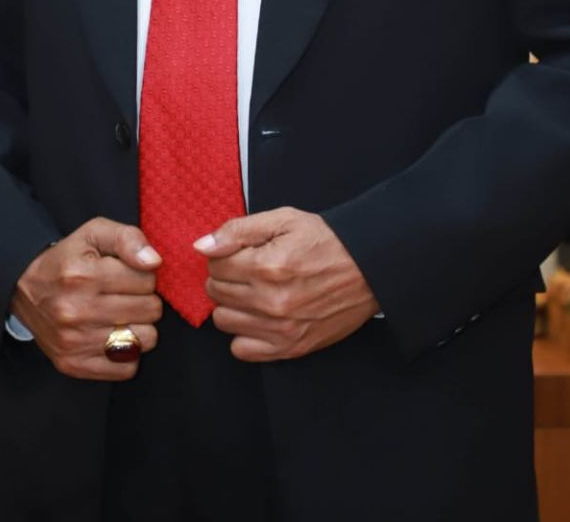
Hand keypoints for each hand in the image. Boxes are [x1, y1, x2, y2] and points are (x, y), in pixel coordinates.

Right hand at [10, 217, 162, 379]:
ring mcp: (74, 342)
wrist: (22, 289)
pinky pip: (126, 368)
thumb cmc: (67, 259)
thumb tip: (154, 262)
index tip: (129, 275)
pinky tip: (114, 336)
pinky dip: (127, 354)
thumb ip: (128, 238)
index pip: (148, 281)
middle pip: (150, 311)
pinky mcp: (73, 365)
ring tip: (122, 316)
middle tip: (126, 295)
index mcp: (84, 276)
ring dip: (140, 327)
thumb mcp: (94, 233)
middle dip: (145, 300)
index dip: (145, 275)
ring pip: (143, 341)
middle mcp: (77, 311)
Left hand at [195, 206, 378, 361]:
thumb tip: (201, 247)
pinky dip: (244, 334)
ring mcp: (281, 329)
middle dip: (226, 278)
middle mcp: (271, 302)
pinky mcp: (291, 348)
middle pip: (216, 293)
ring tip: (254, 292)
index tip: (240, 252)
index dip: (224, 254)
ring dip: (232, 305)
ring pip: (224, 321)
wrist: (368, 267)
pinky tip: (259, 317)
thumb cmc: (325, 240)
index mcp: (267, 266)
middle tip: (248, 270)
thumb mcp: (284, 219)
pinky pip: (242, 350)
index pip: (214, 264)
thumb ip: (238, 230)